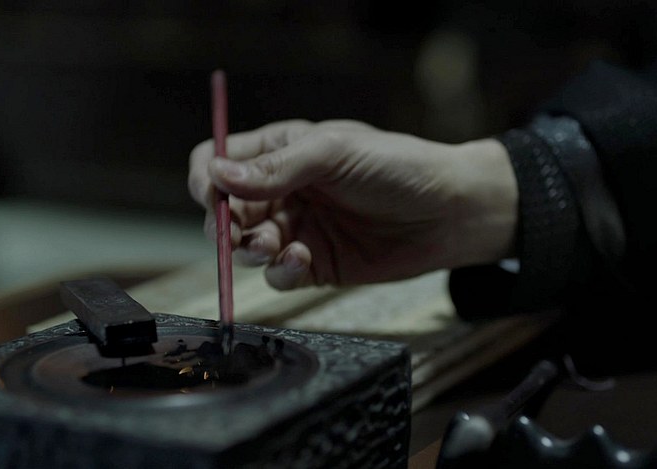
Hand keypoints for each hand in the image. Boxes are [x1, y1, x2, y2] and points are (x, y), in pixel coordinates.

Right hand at [188, 119, 516, 289]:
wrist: (449, 212)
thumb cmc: (398, 166)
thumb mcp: (334, 153)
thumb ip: (275, 168)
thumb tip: (217, 175)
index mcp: (280, 151)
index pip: (217, 162)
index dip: (207, 179)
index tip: (213, 196)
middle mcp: (281, 190)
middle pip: (223, 211)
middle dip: (225, 225)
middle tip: (240, 234)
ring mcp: (295, 229)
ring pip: (245, 247)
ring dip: (250, 250)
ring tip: (275, 246)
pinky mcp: (313, 265)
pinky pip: (277, 276)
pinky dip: (280, 272)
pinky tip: (301, 260)